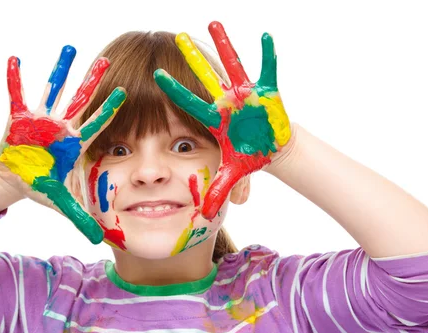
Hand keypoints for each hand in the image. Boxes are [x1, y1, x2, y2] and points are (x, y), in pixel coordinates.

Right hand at [0, 46, 125, 243]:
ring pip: (52, 91)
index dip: (109, 111)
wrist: (14, 177)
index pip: (95, 125)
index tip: (126, 94)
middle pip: (79, 101)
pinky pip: (16, 95)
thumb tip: (99, 240)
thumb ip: (80, 217)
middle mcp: (60, 128)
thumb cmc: (40, 184)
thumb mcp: (60, 200)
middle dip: (92, 82)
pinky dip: (15, 79)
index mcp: (73, 144)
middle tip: (107, 60)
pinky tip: (15, 60)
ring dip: (60, 72)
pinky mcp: (18, 118)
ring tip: (70, 49)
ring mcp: (40, 120)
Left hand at [154, 21, 290, 219]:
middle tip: (177, 35)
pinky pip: (267, 69)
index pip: (188, 103)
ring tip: (213, 21)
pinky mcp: (266, 91)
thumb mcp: (232, 174)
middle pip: (205, 77)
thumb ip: (218, 191)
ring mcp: (245, 94)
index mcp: (214, 118)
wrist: (271, 148)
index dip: (173, 90)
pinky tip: (266, 36)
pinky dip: (268, 54)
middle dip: (192, 57)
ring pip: (232, 65)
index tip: (155, 75)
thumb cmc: (248, 156)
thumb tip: (206, 216)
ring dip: (224, 44)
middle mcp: (226, 102)